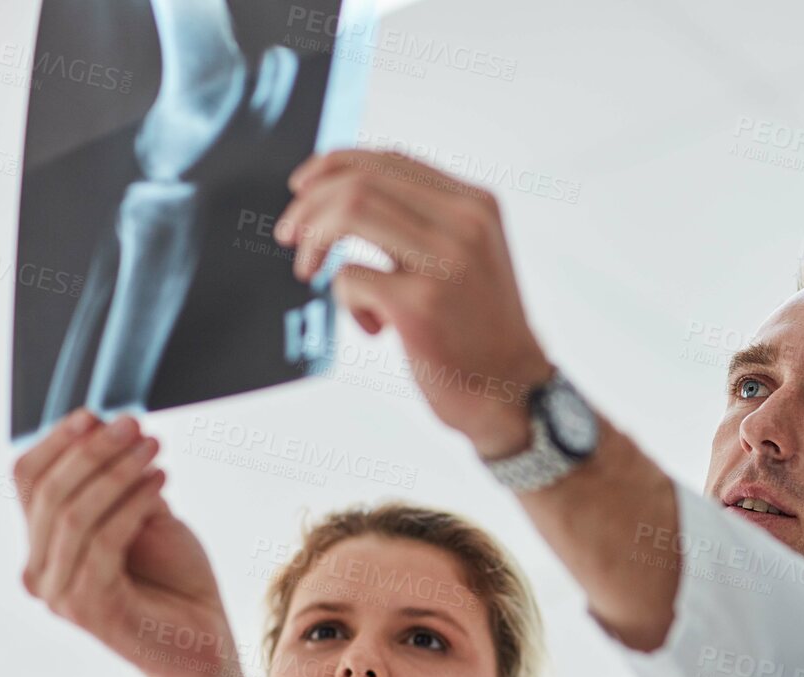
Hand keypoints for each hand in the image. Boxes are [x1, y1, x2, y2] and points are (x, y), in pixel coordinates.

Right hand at [16, 409, 234, 676]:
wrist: (204, 640)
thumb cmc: (174, 579)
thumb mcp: (141, 516)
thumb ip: (114, 483)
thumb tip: (101, 427)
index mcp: (42, 544)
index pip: (26, 478)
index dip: (57, 440)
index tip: (96, 413)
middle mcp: (39, 571)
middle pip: (48, 492)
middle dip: (92, 450)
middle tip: (135, 424)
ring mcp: (59, 595)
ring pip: (73, 515)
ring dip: (116, 471)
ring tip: (155, 448)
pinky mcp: (89, 610)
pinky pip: (103, 542)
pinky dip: (133, 504)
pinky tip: (162, 481)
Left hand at [275, 148, 550, 454]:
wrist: (514, 391)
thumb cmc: (478, 329)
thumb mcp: (466, 256)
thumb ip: (424, 221)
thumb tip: (344, 187)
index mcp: (476, 205)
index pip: (389, 159)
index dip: (333, 165)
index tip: (301, 189)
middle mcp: (465, 224)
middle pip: (361, 180)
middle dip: (309, 203)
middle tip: (289, 236)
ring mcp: (446, 261)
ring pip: (350, 210)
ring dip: (313, 238)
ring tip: (308, 270)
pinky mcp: (421, 303)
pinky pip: (350, 277)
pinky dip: (346, 301)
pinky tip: (374, 327)